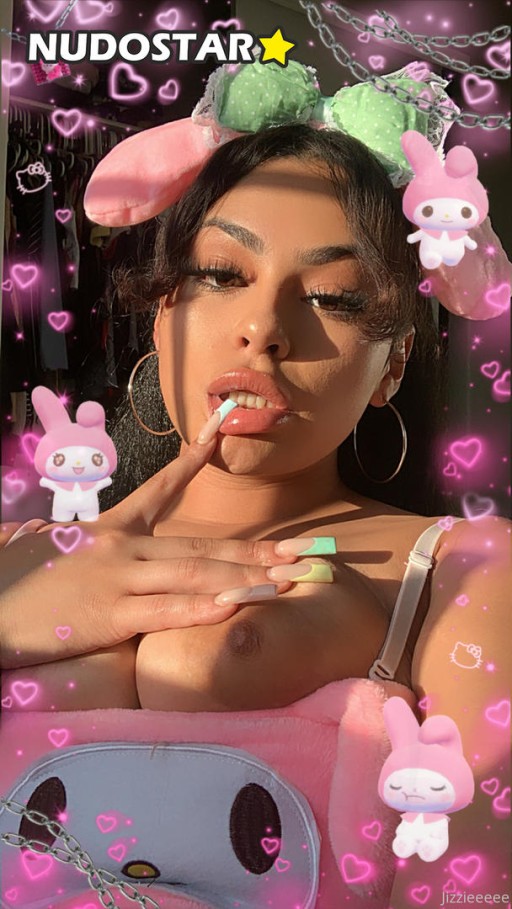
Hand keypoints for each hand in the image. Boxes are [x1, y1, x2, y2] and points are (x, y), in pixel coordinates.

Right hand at [0, 415, 296, 669]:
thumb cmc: (16, 579)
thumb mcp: (53, 546)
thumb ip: (85, 539)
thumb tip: (94, 537)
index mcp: (112, 527)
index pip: (160, 489)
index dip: (193, 463)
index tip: (219, 438)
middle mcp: (122, 546)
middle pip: (200, 543)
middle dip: (255, 548)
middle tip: (300, 550)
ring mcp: (118, 578)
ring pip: (193, 573)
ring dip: (245, 576)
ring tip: (287, 579)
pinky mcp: (109, 615)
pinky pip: (165, 610)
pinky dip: (204, 607)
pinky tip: (236, 606)